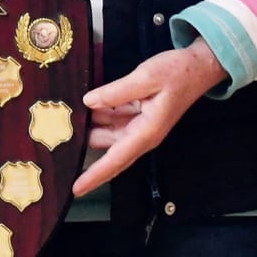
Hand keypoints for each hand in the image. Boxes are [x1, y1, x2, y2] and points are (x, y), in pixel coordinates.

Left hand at [71, 38, 225, 196]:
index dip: (94, 175)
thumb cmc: (178, 73)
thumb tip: (89, 102)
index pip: (115, 160)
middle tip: (58, 135)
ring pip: (107, 133)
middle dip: (85, 145)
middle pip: (107, 148)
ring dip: (91, 126)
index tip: (76, 189)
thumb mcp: (146, 77)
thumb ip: (117, 92)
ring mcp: (139, 126)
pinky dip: (100, 114)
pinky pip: (113, 120)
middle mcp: (141, 135)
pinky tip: (86, 103)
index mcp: (146, 132)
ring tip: (64, 118)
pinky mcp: (138, 116)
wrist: (199, 67)